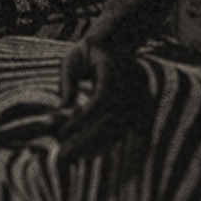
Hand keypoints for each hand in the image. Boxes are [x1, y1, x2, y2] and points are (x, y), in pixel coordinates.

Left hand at [53, 38, 131, 156]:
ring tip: (74, 157)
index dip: (83, 117)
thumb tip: (63, 108)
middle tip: (63, 156)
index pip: (101, 99)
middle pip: (110, 122)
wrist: (118, 42)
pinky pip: (124, 133)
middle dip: (86, 141)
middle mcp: (130, 88)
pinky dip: (109, 145)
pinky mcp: (138, 111)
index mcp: (114, 72)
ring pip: (117, 131)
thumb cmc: (89, 52)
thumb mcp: (72, 60)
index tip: (63, 131)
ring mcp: (137, 100)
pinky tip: (92, 154)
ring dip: (96, 147)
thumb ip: (67, 81)